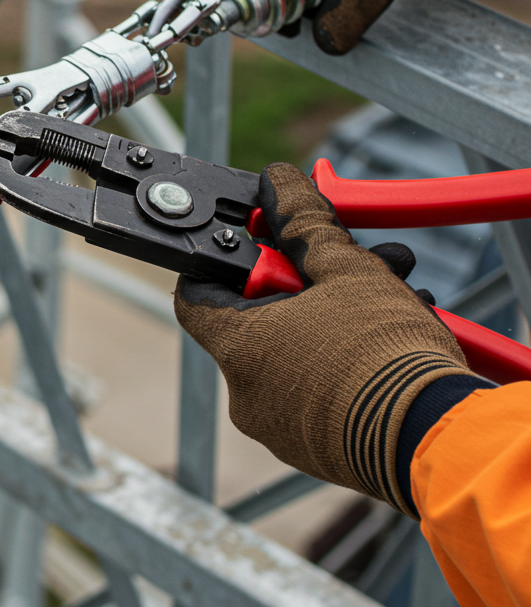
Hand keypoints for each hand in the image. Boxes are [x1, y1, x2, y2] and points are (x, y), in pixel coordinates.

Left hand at [174, 163, 469, 515]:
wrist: (439, 439)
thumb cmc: (387, 357)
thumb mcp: (348, 270)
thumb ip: (305, 223)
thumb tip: (281, 185)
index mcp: (238, 349)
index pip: (195, 294)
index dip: (222, 260)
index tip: (257, 239)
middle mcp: (246, 394)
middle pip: (257, 319)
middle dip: (305, 281)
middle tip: (348, 258)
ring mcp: (280, 427)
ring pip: (296, 352)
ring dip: (337, 314)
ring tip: (393, 292)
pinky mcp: (318, 448)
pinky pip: (319, 388)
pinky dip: (346, 357)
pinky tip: (394, 337)